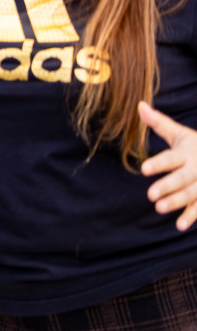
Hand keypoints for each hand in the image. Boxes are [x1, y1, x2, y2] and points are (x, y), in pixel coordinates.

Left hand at [141, 101, 196, 230]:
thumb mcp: (181, 134)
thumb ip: (159, 124)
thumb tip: (139, 105)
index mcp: (187, 153)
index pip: (171, 158)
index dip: (158, 163)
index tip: (143, 169)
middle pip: (182, 178)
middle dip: (168, 186)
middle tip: (150, 195)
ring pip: (192, 194)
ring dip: (177, 202)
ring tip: (159, 208)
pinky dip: (191, 216)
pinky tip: (179, 225)